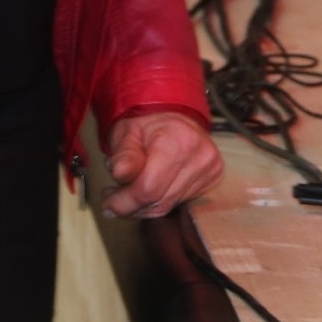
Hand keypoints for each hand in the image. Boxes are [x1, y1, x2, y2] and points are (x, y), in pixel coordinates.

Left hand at [101, 111, 221, 218]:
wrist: (175, 115)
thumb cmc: (148, 121)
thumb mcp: (127, 130)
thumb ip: (123, 153)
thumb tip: (119, 173)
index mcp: (177, 140)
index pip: (149, 188)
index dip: (125, 202)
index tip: (108, 204)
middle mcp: (199, 156)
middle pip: (159, 201)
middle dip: (130, 205)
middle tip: (113, 199)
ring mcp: (210, 168)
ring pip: (168, 206)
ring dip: (143, 206)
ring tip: (128, 192)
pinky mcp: (213, 177)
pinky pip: (179, 202)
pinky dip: (159, 202)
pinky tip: (149, 189)